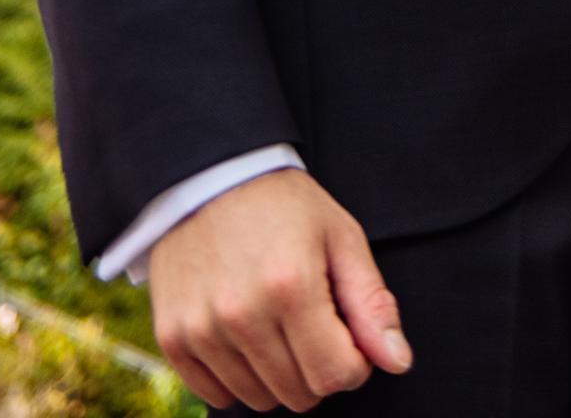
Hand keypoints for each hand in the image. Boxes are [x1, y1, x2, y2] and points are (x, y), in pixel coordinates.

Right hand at [147, 166, 410, 409]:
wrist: (211, 175)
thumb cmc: (286, 206)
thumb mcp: (341, 237)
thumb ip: (372, 304)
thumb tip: (398, 362)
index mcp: (292, 286)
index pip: (336, 374)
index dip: (354, 362)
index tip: (349, 334)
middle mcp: (242, 314)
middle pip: (299, 394)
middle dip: (318, 369)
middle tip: (313, 322)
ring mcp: (201, 329)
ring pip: (258, 400)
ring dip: (278, 374)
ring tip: (278, 322)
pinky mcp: (172, 337)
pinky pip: (216, 396)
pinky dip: (237, 377)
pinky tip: (245, 334)